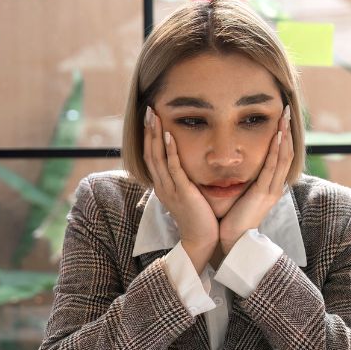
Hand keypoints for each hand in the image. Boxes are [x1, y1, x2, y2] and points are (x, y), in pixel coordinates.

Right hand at [142, 107, 218, 271]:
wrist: (202, 240)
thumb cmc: (198, 218)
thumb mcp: (187, 194)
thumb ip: (184, 180)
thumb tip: (187, 165)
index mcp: (162, 185)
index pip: (151, 156)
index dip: (149, 137)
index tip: (150, 118)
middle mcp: (162, 185)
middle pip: (150, 153)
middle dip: (149, 131)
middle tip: (148, 109)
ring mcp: (170, 189)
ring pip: (158, 158)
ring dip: (156, 135)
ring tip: (155, 116)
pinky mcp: (182, 192)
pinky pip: (174, 168)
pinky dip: (170, 151)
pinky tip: (170, 136)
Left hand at [219, 105, 293, 253]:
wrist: (232, 241)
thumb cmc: (232, 220)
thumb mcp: (242, 196)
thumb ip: (245, 182)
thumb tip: (239, 167)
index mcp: (270, 188)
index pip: (281, 158)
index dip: (283, 138)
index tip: (282, 120)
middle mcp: (275, 188)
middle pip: (287, 154)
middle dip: (287, 131)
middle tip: (288, 110)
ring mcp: (271, 191)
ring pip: (283, 158)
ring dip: (284, 135)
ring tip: (285, 117)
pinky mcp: (263, 194)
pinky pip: (272, 168)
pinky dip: (276, 151)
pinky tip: (277, 136)